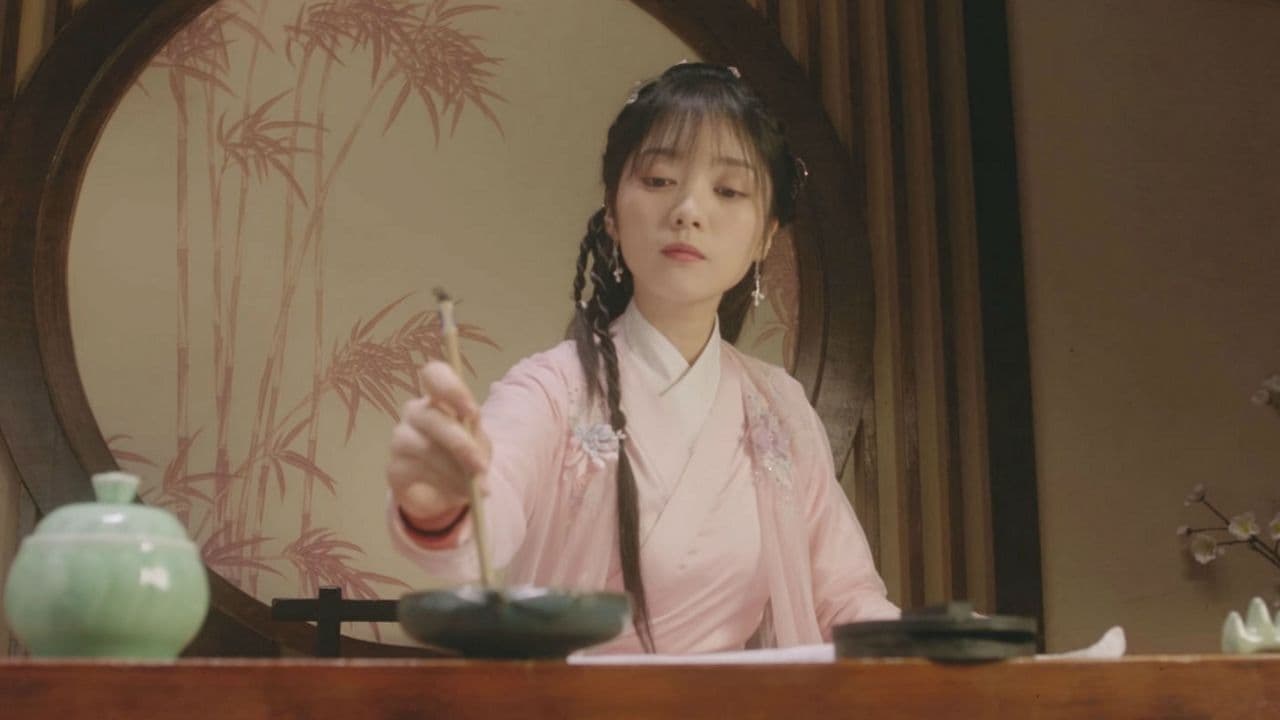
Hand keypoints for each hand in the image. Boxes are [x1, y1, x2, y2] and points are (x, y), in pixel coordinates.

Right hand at [387, 361, 490, 525]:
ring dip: (453, 470)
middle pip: (431, 417)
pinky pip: (416, 472)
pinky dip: (442, 484)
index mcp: (439, 399)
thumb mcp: (479, 447)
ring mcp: (400, 439)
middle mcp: (415, 413)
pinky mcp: (394, 468)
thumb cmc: (464, 457)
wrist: (444, 490)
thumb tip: (477, 467)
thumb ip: (478, 447)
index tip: (471, 412)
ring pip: (424, 448)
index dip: (451, 388)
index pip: (434, 375)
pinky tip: (455, 492)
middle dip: (459, 444)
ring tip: (472, 487)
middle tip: (479, 466)